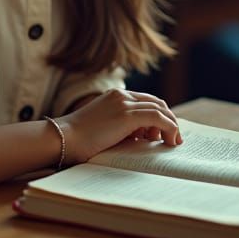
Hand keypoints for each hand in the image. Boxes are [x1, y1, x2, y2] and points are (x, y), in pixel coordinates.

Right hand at [58, 89, 180, 164]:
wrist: (65, 139)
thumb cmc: (79, 140)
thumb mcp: (104, 128)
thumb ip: (121, 127)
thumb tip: (143, 137)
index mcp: (114, 96)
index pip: (145, 101)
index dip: (159, 116)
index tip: (163, 132)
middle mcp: (121, 95)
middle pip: (156, 102)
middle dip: (169, 119)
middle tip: (174, 137)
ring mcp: (124, 103)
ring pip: (159, 109)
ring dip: (171, 125)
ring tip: (172, 142)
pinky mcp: (127, 115)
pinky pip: (157, 117)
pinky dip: (169, 127)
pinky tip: (170, 140)